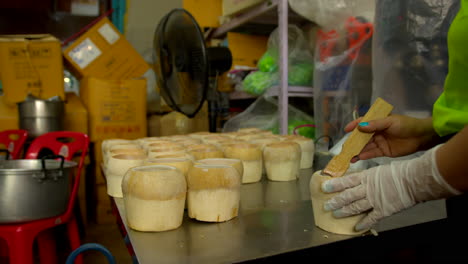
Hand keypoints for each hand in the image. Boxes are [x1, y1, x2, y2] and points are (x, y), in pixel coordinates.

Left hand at [321, 145, 459, 230]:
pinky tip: (356, 227)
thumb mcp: (378, 170)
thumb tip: (355, 180)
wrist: (414, 180)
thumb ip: (366, 177)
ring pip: (355, 207)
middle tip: (326, 205)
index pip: (346, 181)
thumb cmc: (399, 172)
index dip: (334, 185)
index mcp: (366, 177)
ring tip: (336, 214)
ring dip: (345, 211)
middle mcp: (368, 188)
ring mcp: (375, 200)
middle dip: (335, 201)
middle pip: (347, 195)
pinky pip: (371, 218)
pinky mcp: (384, 210)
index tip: (324, 187)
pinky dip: (363, 223)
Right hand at [345, 115, 438, 161]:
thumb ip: (375, 125)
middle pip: (362, 137)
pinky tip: (358, 157)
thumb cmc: (406, 125)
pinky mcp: (384, 151)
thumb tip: (360, 127)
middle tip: (345, 147)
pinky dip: (365, 155)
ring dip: (357, 151)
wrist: (422, 136)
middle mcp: (377, 132)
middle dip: (353, 141)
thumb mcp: (390, 122)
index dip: (354, 126)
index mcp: (378, 122)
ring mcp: (380, 142)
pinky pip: (372, 153)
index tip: (346, 130)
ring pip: (366, 146)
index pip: (363, 123)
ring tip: (349, 155)